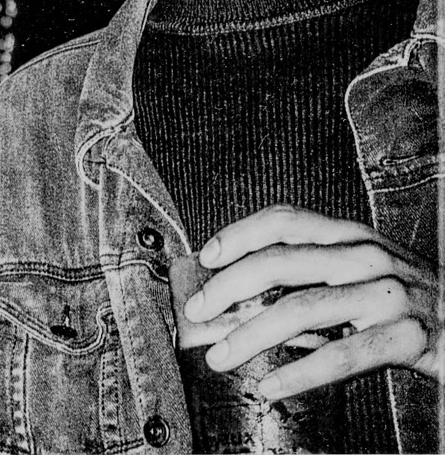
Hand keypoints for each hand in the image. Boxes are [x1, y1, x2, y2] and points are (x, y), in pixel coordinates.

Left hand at [183, 204, 439, 398]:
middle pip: (281, 262)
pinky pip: (342, 356)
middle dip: (228, 288)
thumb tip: (240, 294)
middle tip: (198, 311)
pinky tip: (271, 386)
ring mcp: (388, 297)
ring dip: (250, 335)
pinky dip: (300, 374)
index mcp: (352, 237)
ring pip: (301, 310)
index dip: (239, 235)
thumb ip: (313, 273)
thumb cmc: (409, 302)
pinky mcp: (407, 338)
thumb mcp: (363, 271)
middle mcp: (367, 258)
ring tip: (221, 356)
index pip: (286, 221)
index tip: (206, 257)